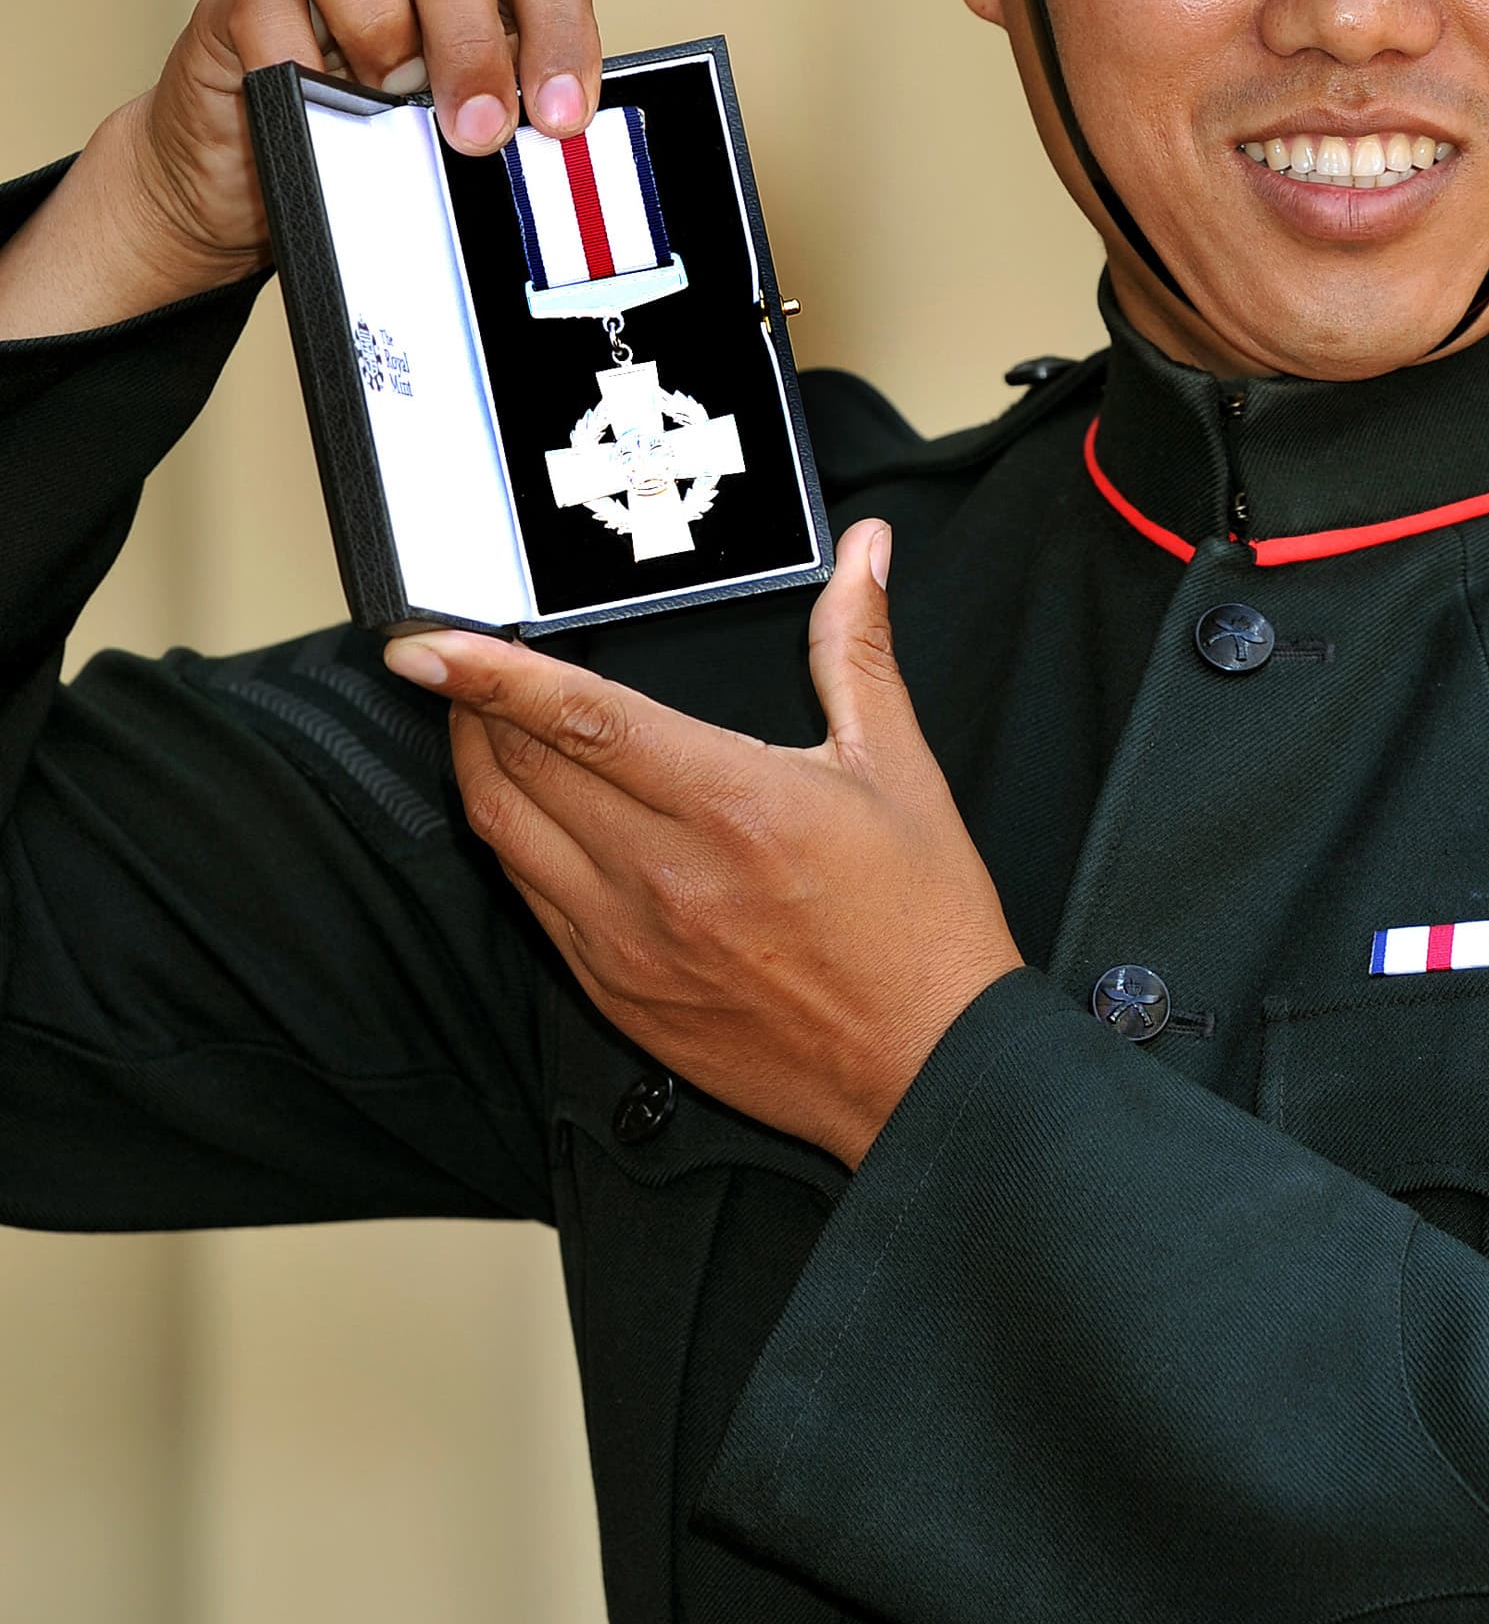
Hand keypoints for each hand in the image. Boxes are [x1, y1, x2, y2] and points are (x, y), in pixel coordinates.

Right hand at [0, 0, 599, 339]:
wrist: (254, 189)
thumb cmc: (376, 153)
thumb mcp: (456, 141)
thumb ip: (500, 125)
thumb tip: (546, 159)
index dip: (560, 32)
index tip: (561, 119)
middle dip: (470, 40)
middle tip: (479, 132)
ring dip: (374, 24)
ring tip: (384, 102)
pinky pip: (262, 0)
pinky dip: (290, 57)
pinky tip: (313, 110)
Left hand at [384, 522, 1023, 1166]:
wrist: (927, 1070)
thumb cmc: (922, 927)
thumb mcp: (899, 770)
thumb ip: (857, 648)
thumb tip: (865, 553)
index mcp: (732, 806)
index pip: (580, 721)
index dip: (490, 674)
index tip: (426, 643)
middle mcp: (664, 878)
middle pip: (519, 772)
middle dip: (471, 706)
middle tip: (458, 661)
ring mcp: (628, 944)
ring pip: (507, 838)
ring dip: (478, 770)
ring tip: (477, 722)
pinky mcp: (617, 994)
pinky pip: (532, 902)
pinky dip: (514, 843)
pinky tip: (530, 813)